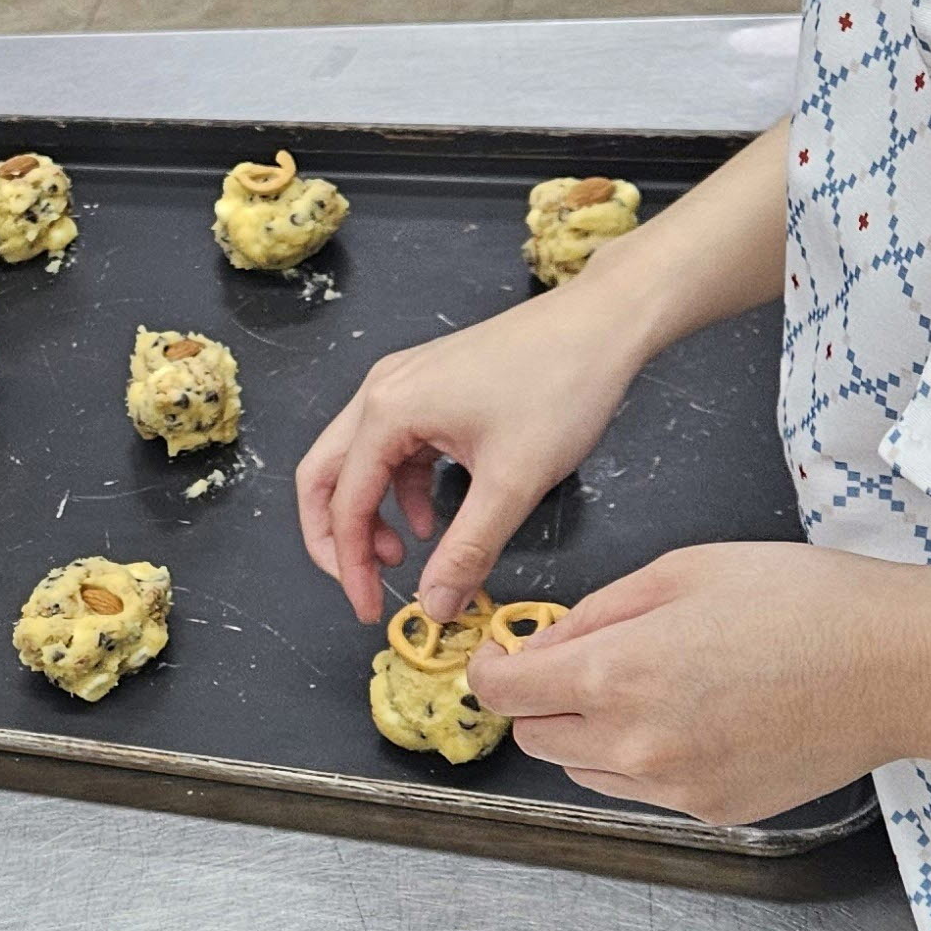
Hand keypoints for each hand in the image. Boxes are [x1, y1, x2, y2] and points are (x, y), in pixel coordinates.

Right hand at [295, 285, 652, 622]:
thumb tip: (435, 605)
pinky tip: (434, 518)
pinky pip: (395, 448)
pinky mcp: (429, 386)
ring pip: (358, 463)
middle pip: (325, 477)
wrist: (605, 321)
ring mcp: (404, 384)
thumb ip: (467, 551)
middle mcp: (382, 391)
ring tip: (405, 554)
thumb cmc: (562, 384)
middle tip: (364, 582)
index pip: (344, 504)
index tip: (372, 609)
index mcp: (388, 410)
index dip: (352, 566)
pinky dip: (403, 490)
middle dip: (337, 538)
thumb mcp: (513, 483)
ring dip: (371, 514)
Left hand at [465, 541, 919, 824]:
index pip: (503, 692)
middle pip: (534, 738)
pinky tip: (697, 717)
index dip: (493, 668)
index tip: (503, 654)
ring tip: (656, 686)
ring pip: (582, 770)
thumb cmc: (806, 602)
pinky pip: (640, 789)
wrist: (901, 666)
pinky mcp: (708, 811)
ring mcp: (671, 787)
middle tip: (587, 661)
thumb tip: (544, 640)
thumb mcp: (684, 571)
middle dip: (543, 700)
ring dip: (590, 732)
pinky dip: (644, 758)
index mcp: (616, 675)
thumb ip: (597, 612)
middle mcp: (634, 744)